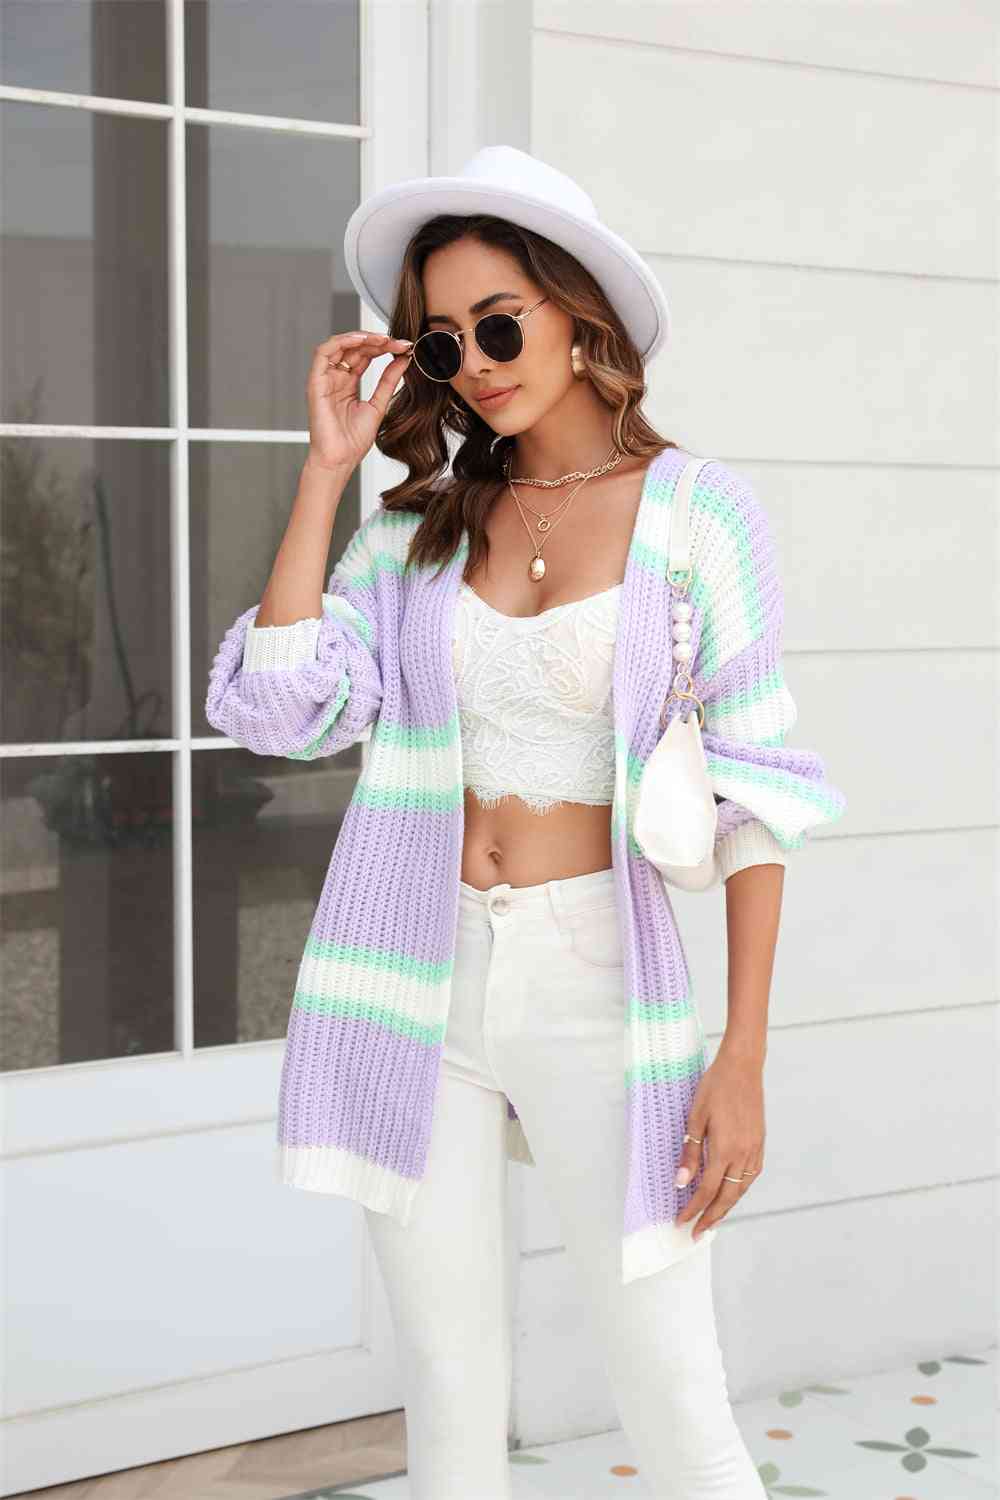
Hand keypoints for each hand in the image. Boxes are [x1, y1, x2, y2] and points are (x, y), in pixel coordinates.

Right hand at [306, 330, 414, 473]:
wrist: (340, 459)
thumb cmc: (353, 441)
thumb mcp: (378, 405)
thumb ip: (388, 381)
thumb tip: (403, 361)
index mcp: (348, 384)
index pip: (365, 356)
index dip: (384, 348)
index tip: (404, 347)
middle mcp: (335, 379)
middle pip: (354, 348)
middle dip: (377, 341)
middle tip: (398, 342)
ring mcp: (325, 379)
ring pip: (340, 346)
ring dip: (361, 338)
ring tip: (382, 339)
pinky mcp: (316, 382)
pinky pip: (324, 353)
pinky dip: (342, 342)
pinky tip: (361, 340)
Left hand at [673, 1048, 764, 1239]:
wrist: (742, 1066)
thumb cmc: (715, 1087)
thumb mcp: (695, 1118)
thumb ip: (690, 1153)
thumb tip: (681, 1182)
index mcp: (725, 1149)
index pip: (707, 1190)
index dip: (694, 1209)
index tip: (682, 1221)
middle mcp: (743, 1154)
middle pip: (728, 1197)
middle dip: (712, 1217)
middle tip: (697, 1233)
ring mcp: (754, 1149)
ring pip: (741, 1188)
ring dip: (727, 1206)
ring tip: (713, 1218)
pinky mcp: (760, 1143)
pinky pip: (751, 1175)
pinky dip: (740, 1189)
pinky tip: (731, 1192)